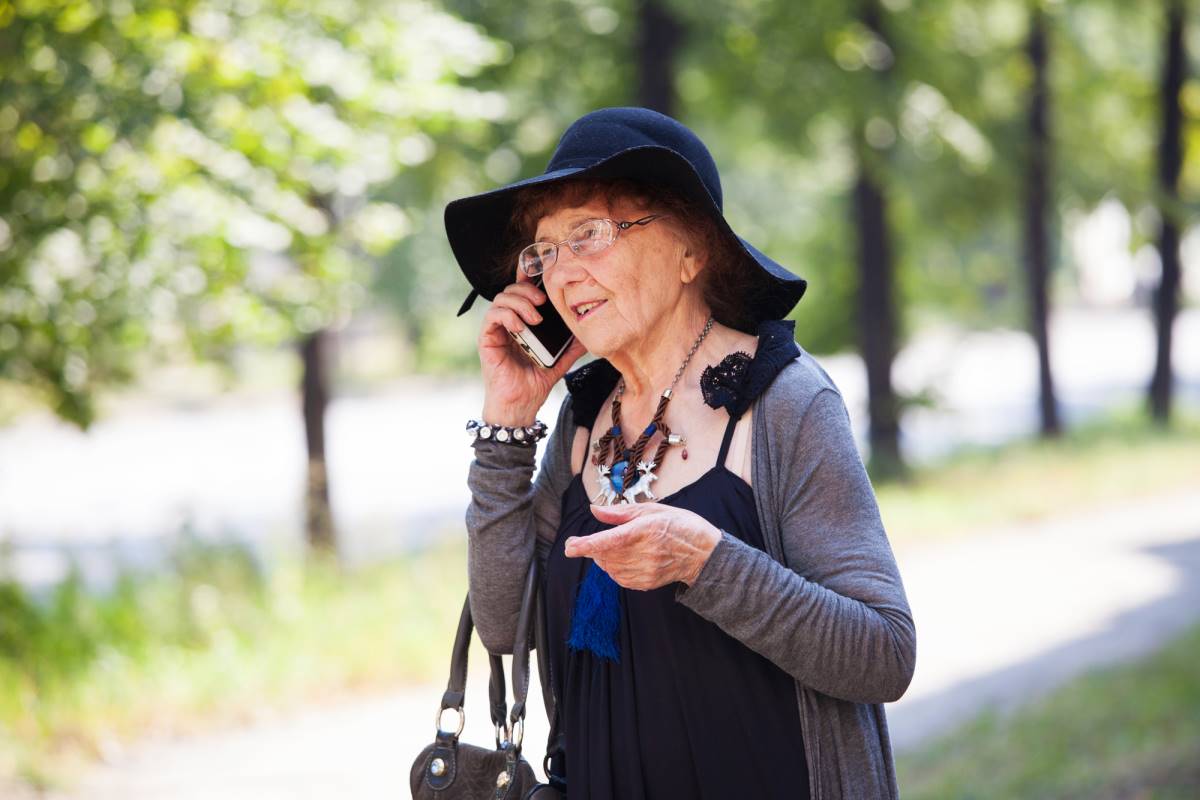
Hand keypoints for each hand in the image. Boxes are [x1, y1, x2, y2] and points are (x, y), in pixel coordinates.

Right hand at [478, 276, 587, 425]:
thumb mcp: (560, 360)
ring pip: (500, 299)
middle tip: (544, 301)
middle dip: (527, 289)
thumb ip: (572, 346)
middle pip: (511, 290)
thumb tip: (589, 334)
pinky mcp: (487, 340)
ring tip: (535, 318)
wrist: (520, 405)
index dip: (529, 279)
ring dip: (519, 302)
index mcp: (523, 322)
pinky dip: (506, 316)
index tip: (543, 275)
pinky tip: (520, 326)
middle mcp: (507, 323)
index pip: (522, 292)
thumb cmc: (535, 383)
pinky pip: (491, 317)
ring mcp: (496, 330)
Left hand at [564, 502, 721, 589]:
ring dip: (603, 558)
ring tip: (614, 547)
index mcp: (645, 530)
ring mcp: (646, 570)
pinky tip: (622, 559)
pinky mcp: (646, 583)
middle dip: (592, 548)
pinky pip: (619, 578)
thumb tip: (594, 510)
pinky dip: (613, 569)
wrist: (703, 553)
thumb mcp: (652, 510)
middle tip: (588, 541)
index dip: (586, 545)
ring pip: (609, 568)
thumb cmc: (680, 525)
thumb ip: (620, 513)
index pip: (609, 540)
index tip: (570, 546)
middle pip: (605, 555)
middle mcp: (644, 552)